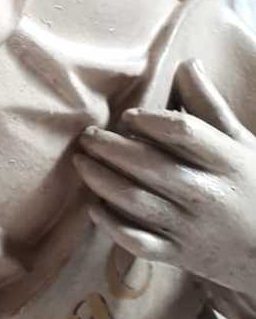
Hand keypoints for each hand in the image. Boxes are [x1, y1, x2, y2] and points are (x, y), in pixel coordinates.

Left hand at [74, 59, 255, 294]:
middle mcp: (207, 194)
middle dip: (111, 148)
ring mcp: (191, 227)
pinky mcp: (179, 255)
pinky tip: (94, 208)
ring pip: (137, 202)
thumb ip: (210, 107)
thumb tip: (187, 63)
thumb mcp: (242, 145)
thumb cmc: (254, 188)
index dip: (150, 121)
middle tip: (87, 136)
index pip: (184, 132)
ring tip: (81, 162)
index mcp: (227, 161)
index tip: (128, 116)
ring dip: (102, 181)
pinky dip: (112, 226)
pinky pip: (138, 242)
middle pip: (151, 166)